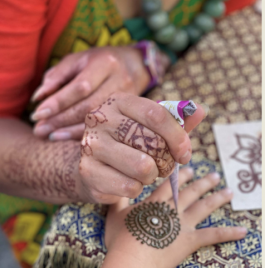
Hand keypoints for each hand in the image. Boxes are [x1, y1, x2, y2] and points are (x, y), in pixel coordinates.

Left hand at [30, 46, 169, 139]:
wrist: (135, 65)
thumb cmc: (99, 61)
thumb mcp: (78, 60)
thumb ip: (57, 76)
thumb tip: (38, 98)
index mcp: (105, 63)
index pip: (80, 87)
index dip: (58, 102)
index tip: (37, 114)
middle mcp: (119, 81)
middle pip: (88, 106)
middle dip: (61, 120)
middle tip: (39, 129)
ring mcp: (127, 99)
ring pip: (97, 121)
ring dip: (69, 131)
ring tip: (48, 135)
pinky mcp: (129, 112)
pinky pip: (104, 127)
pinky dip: (82, 134)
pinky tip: (65, 137)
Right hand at [77, 92, 206, 203]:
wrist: (93, 161)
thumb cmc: (127, 140)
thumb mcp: (149, 124)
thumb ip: (175, 118)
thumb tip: (200, 110)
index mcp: (118, 101)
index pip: (156, 114)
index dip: (178, 136)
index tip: (185, 153)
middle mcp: (100, 119)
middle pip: (152, 143)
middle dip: (166, 160)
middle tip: (163, 163)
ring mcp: (91, 145)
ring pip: (143, 168)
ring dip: (152, 175)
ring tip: (145, 171)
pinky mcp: (88, 171)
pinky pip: (130, 187)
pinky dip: (136, 188)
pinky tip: (127, 180)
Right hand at [103, 167, 246, 267]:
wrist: (131, 260)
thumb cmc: (121, 239)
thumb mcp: (114, 215)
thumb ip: (117, 199)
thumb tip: (113, 186)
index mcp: (155, 201)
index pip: (170, 183)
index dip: (180, 175)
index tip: (189, 167)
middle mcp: (172, 208)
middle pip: (190, 192)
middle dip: (202, 182)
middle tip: (213, 175)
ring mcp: (183, 224)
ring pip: (204, 207)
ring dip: (216, 198)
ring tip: (228, 191)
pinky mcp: (190, 240)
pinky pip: (213, 235)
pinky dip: (228, 232)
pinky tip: (242, 230)